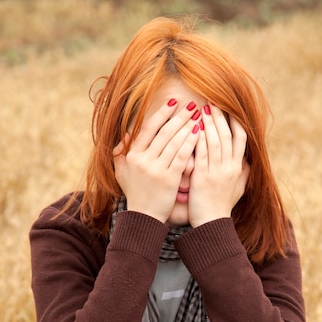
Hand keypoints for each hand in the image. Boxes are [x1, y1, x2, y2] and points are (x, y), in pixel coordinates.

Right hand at [113, 100, 199, 222]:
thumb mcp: (122, 173)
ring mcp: (155, 169)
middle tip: (192, 106)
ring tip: (198, 117)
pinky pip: (181, 156)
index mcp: (132, 155)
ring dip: (187, 127)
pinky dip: (190, 143)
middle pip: (164, 132)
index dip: (161, 113)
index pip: (148, 128)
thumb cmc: (136, 194)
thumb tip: (125, 134)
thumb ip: (121, 153)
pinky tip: (199, 134)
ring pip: (174, 142)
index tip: (173, 102)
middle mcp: (143, 159)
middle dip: (179, 117)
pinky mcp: (168, 178)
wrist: (143, 218)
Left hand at [188, 105, 249, 227]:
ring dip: (209, 124)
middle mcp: (229, 168)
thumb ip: (244, 173)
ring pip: (215, 142)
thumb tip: (248, 160)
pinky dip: (198, 139)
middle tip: (214, 102)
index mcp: (238, 169)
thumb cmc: (222, 207)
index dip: (236, 123)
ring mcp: (216, 172)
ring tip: (203, 109)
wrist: (212, 225)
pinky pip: (201, 154)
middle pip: (227, 136)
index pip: (241, 139)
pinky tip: (193, 128)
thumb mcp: (238, 189)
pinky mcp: (202, 178)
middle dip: (221, 117)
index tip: (230, 110)